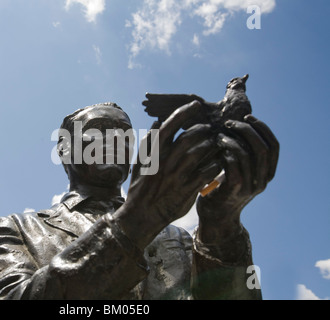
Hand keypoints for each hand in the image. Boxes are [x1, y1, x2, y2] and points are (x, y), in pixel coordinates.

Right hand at [115, 101, 221, 248]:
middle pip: (188, 137)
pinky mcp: (187, 190)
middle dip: (202, 128)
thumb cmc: (141, 188)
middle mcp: (166, 163)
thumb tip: (157, 121)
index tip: (195, 104)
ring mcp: (177, 176)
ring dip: (211, 144)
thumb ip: (148, 142)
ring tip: (216, 142)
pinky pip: (207, 172)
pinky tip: (219, 162)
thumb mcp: (139, 163)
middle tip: (210, 126)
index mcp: (153, 154)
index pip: (169, 126)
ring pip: (200, 152)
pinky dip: (215, 165)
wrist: (142, 216)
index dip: (183, 112)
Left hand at [196, 115, 279, 242]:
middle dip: (247, 130)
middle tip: (230, 123)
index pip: (274, 146)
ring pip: (249, 154)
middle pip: (263, 147)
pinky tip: (216, 146)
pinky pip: (234, 163)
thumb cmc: (222, 190)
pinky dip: (226, 150)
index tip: (247, 117)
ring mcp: (250, 186)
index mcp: (267, 174)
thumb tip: (239, 127)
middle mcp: (262, 180)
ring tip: (220, 133)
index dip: (262, 128)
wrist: (215, 218)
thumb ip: (243, 156)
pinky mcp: (235, 189)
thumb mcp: (238, 172)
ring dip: (234, 139)